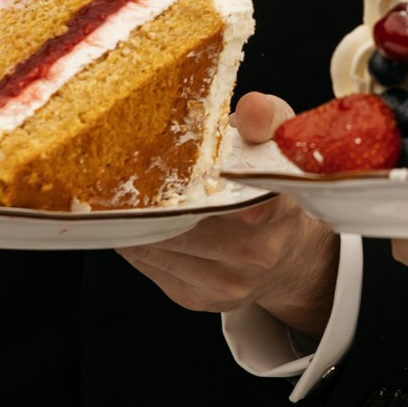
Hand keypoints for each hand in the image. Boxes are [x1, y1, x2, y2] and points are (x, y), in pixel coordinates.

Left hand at [117, 93, 342, 335]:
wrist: (289, 254)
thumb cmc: (274, 187)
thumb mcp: (279, 144)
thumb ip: (267, 120)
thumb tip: (253, 106)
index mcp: (281, 208)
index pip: (252, 202)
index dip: (209, 191)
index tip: (177, 176)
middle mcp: (259, 253)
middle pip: (187, 226)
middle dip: (153, 202)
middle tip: (118, 176)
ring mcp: (229, 283)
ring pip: (163, 249)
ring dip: (135, 224)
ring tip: (118, 198)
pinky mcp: (200, 299)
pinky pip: (153, 268)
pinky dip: (137, 244)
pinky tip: (131, 223)